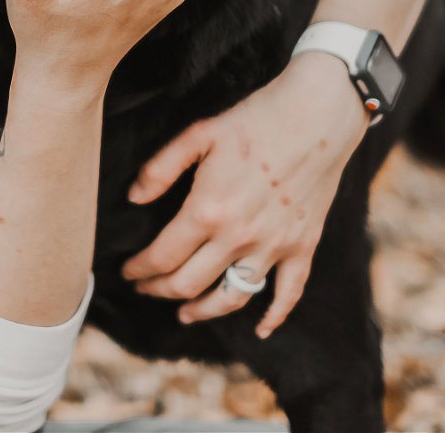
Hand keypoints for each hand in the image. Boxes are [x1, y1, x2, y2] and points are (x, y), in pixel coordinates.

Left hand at [121, 52, 367, 336]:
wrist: (317, 115)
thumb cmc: (255, 119)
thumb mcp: (199, 134)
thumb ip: (161, 169)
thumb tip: (133, 198)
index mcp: (207, 210)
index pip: (163, 257)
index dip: (140, 270)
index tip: (127, 271)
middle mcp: (239, 237)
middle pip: (189, 283)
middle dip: (160, 291)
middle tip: (146, 289)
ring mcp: (274, 246)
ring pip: (232, 297)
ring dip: (204, 310)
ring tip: (186, 313)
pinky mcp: (303, 246)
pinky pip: (288, 293)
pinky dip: (274, 317)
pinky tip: (259, 329)